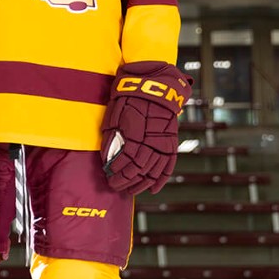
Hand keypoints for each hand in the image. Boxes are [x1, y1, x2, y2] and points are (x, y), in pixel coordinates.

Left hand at [100, 61, 192, 194]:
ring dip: (140, 183)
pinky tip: (152, 189)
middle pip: (138, 170)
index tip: (108, 176)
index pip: (126, 162)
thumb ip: (111, 139)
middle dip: (125, 181)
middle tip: (115, 186)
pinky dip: (160, 179)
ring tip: (130, 190)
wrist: (154, 88)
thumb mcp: (114, 116)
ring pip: (153, 171)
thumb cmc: (129, 100)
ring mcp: (163, 143)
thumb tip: (107, 160)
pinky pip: (168, 166)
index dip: (116, 172)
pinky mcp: (171, 143)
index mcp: (135, 134)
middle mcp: (151, 141)